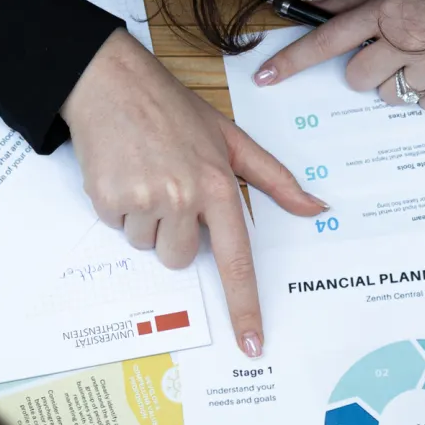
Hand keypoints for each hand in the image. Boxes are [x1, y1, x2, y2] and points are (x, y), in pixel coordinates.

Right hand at [63, 31, 324, 356]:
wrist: (110, 81)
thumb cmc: (172, 109)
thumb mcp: (230, 138)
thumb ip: (274, 180)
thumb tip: (316, 208)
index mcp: (218, 187)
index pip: (236, 262)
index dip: (244, 307)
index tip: (251, 343)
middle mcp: (183, 197)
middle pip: (182, 258)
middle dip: (174, 232)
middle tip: (169, 187)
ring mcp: (144, 200)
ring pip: (147, 245)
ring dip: (144, 218)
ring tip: (144, 173)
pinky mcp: (109, 199)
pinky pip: (116, 228)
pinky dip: (118, 207)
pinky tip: (123, 171)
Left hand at [253, 0, 424, 108]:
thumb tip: (328, 0)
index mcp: (394, 3)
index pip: (329, 37)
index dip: (294, 60)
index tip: (266, 77)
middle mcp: (409, 37)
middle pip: (356, 76)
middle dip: (366, 66)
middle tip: (395, 47)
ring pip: (389, 93)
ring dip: (398, 79)